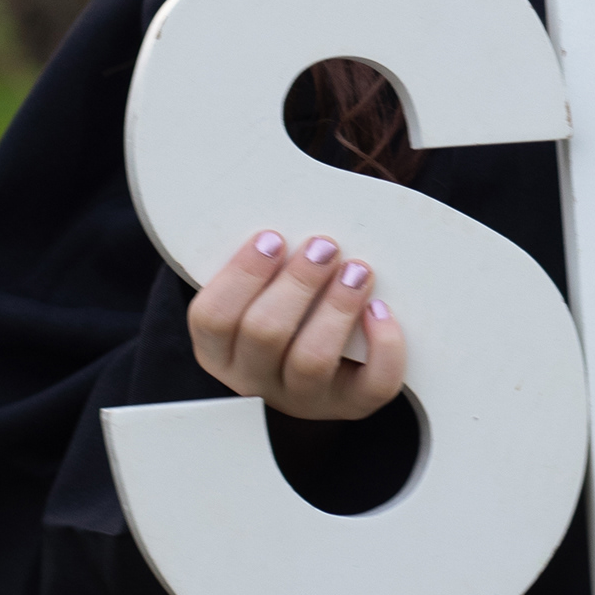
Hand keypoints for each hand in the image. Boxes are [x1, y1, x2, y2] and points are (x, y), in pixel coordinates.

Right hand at [187, 229, 406, 421]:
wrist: (323, 365)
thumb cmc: (286, 304)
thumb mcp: (257, 289)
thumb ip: (261, 257)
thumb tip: (280, 189)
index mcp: (221, 350)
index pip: (211, 319)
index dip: (241, 275)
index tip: (273, 236)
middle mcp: (256, 379)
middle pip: (264, 335)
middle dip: (297, 284)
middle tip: (324, 244)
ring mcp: (303, 397)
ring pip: (311, 361)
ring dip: (336, 309)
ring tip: (357, 269)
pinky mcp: (351, 404)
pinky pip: (370, 387)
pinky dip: (382, 348)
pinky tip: (381, 310)